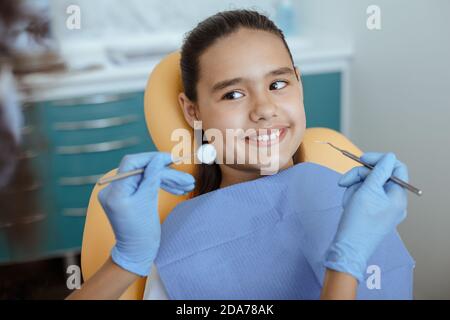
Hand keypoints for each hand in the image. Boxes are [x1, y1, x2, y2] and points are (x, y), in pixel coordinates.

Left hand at [98, 152, 194, 276]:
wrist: (137, 251)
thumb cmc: (142, 231)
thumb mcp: (149, 201)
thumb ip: (152, 177)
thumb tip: (159, 158)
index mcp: (115, 191)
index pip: (132, 163)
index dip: (152, 158)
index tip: (171, 159)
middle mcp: (113, 189)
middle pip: (143, 171)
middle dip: (166, 174)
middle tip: (187, 180)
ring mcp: (120, 193)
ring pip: (147, 178)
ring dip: (167, 181)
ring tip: (188, 186)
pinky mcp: (127, 197)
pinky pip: (144, 186)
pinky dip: (160, 186)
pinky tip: (178, 189)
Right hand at [324, 152, 408, 281]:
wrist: (348, 248)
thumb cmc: (358, 220)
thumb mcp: (368, 190)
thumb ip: (379, 171)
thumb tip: (389, 156)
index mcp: (399, 196)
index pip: (396, 168)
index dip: (379, 160)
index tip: (361, 159)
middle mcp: (395, 202)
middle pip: (379, 176)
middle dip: (359, 177)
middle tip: (344, 182)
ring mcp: (385, 209)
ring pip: (369, 186)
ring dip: (355, 188)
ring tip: (347, 201)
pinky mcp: (374, 214)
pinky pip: (365, 197)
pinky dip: (354, 197)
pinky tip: (348, 206)